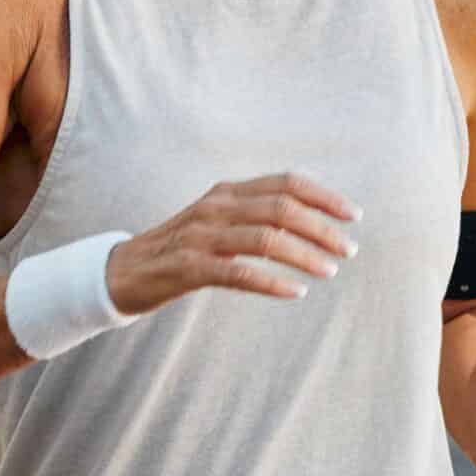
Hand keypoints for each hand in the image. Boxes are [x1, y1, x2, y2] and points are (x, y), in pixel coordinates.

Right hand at [105, 172, 360, 315]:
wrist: (122, 271)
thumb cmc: (179, 249)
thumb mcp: (217, 221)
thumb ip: (254, 215)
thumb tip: (308, 221)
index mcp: (227, 192)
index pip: (285, 183)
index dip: (324, 197)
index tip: (354, 216)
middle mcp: (216, 207)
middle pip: (282, 209)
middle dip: (322, 229)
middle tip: (348, 250)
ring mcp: (201, 236)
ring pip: (265, 239)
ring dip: (304, 255)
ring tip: (329, 270)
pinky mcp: (189, 267)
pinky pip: (239, 273)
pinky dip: (272, 283)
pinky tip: (295, 292)